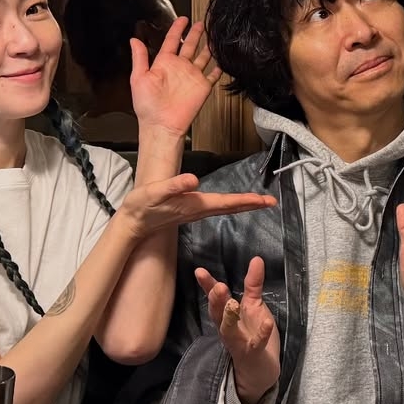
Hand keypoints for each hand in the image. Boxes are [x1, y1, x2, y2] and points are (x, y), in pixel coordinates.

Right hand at [119, 174, 275, 240]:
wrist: (132, 223)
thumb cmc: (142, 207)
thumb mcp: (155, 192)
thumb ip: (174, 186)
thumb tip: (194, 180)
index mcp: (196, 205)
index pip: (228, 203)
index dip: (248, 201)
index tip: (266, 201)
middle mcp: (199, 210)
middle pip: (232, 207)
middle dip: (252, 204)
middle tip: (271, 202)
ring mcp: (195, 212)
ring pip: (226, 208)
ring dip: (243, 204)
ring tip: (259, 201)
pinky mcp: (190, 210)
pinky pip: (217, 207)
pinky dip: (230, 204)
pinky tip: (233, 202)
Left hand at [130, 17, 220, 137]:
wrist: (162, 125)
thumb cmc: (148, 106)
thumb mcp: (138, 78)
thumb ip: (139, 58)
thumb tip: (134, 40)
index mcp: (164, 63)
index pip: (173, 40)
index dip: (178, 29)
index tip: (182, 19)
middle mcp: (179, 68)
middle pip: (190, 45)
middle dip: (196, 34)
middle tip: (201, 23)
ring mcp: (192, 77)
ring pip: (203, 57)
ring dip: (208, 47)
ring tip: (214, 37)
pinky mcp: (202, 87)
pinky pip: (212, 75)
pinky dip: (218, 69)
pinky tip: (221, 62)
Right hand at [196, 257, 280, 403]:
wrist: (259, 373)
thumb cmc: (253, 335)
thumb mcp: (254, 306)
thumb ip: (253, 285)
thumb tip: (256, 259)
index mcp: (227, 316)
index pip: (214, 299)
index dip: (207, 286)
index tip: (199, 271)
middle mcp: (228, 329)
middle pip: (217, 314)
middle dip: (216, 301)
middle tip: (218, 287)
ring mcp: (239, 342)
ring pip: (228, 331)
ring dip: (229, 318)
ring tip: (233, 303)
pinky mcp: (253, 353)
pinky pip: (256, 344)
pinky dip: (261, 333)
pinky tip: (268, 323)